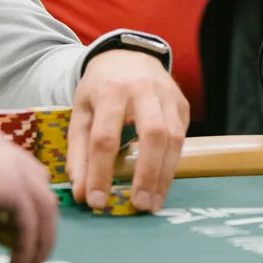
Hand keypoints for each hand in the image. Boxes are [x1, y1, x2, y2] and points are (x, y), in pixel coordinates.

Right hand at [0, 128, 55, 262]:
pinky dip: (27, 247)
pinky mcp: (14, 189)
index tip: (22, 226)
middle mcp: (11, 154)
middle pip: (41, 190)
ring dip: (41, 239)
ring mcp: (17, 169)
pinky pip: (29, 224)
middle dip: (42, 222)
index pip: (25, 173)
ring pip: (43, 209)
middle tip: (35, 248)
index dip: (28, 201)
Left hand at [67, 51, 188, 214]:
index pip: (105, 138)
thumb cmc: (100, 89)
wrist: (128, 56)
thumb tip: (81, 193)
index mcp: (110, 92)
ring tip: (153, 203)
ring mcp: (169, 96)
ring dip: (164, 174)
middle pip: (152, 135)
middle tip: (140, 206)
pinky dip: (172, 162)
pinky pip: (182, 137)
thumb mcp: (80, 114)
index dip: (100, 172)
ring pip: (174, 137)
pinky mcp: (183, 104)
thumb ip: (79, 153)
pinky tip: (162, 182)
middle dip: (146, 173)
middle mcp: (144, 91)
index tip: (97, 201)